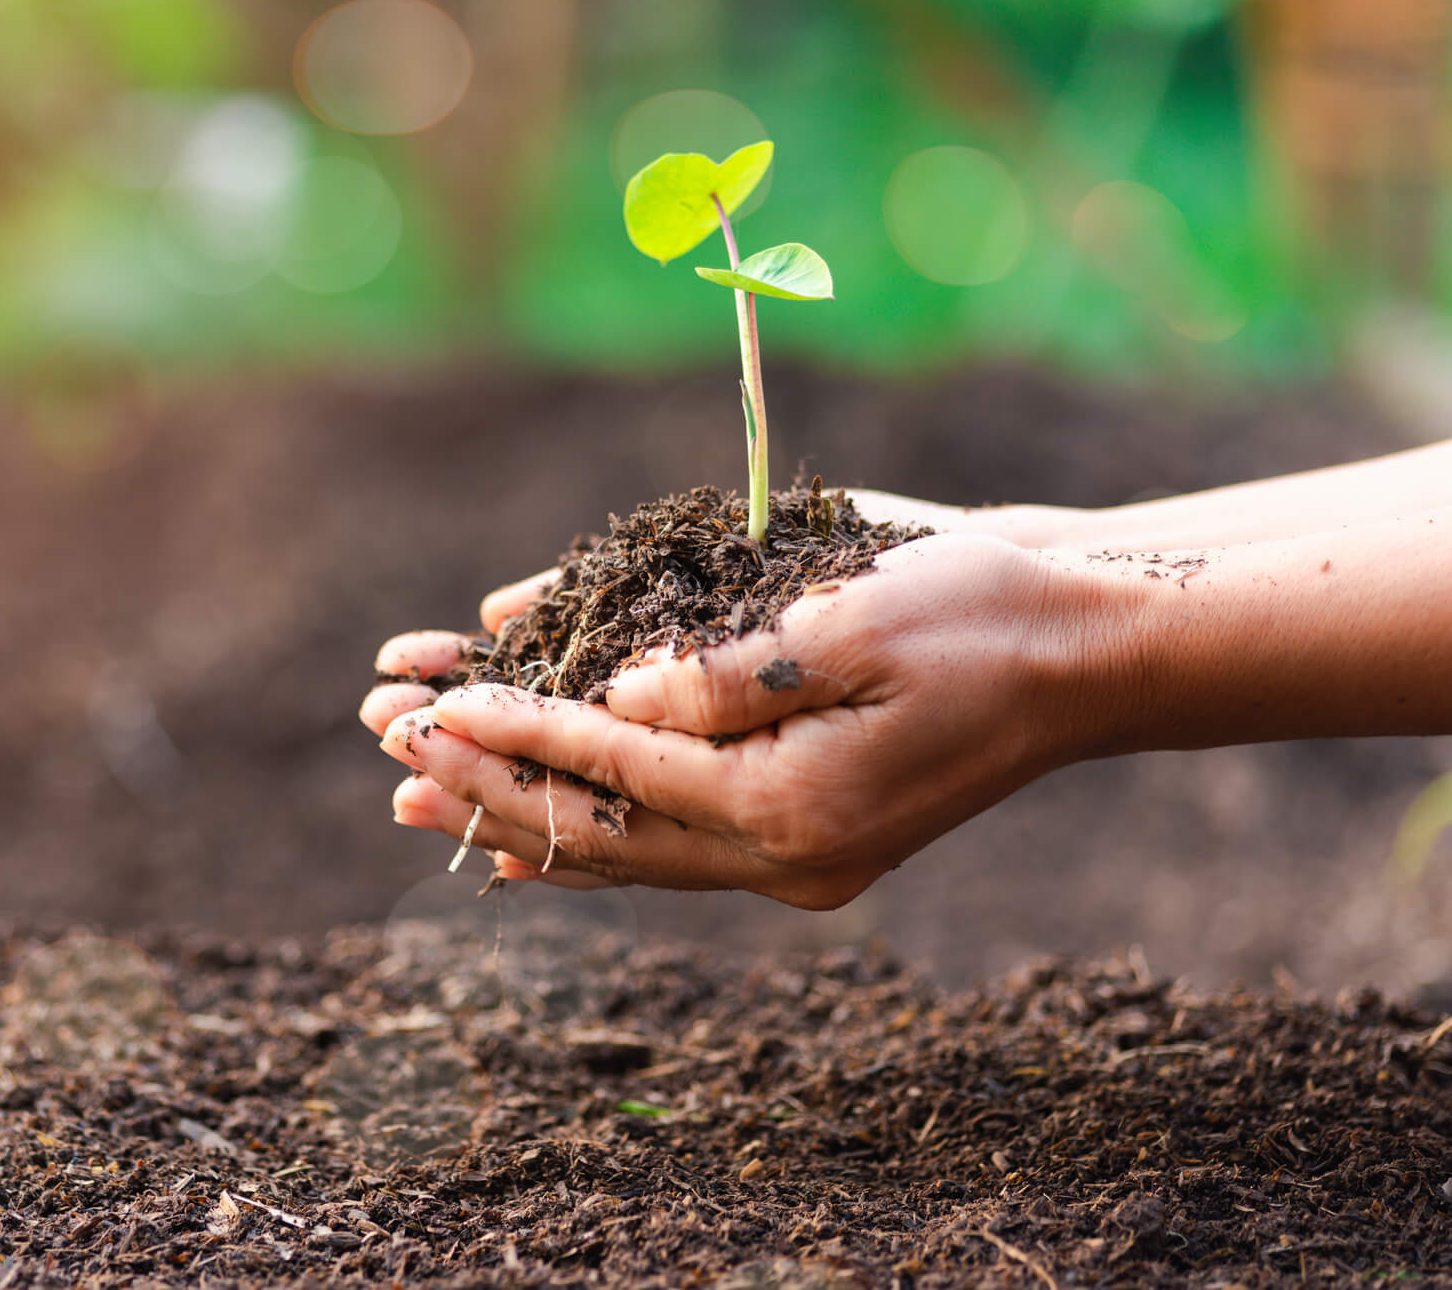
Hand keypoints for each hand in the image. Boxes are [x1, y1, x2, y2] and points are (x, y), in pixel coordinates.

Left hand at [367, 532, 1115, 907]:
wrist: (1083, 648)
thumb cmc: (981, 614)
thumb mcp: (855, 620)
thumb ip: (726, 674)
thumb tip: (613, 702)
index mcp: (794, 811)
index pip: (619, 776)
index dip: (518, 735)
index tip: (430, 710)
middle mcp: (781, 854)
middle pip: (599, 829)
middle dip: (484, 783)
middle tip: (384, 749)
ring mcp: (789, 853)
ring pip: (621, 845)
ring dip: (512, 810)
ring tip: (407, 795)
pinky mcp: (796, 825)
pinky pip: (665, 834)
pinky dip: (585, 819)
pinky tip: (510, 821)